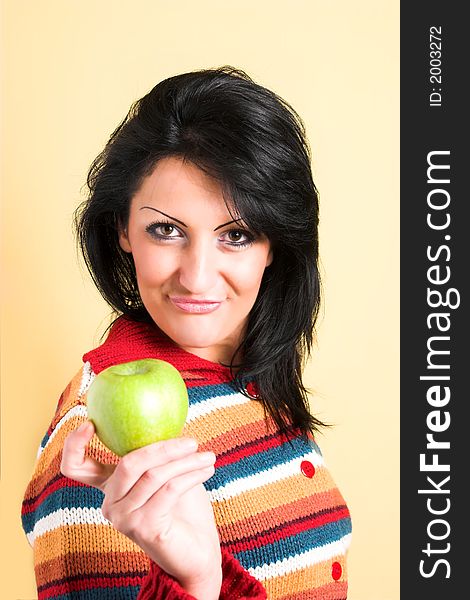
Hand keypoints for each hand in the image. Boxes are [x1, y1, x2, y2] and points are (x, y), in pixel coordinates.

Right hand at [60, 421, 221, 598]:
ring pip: (153, 476)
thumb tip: (168, 414)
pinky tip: (207, 470)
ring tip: (208, 456)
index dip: (74, 444)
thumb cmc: (183, 507)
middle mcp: (110, 504)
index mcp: (110, 486)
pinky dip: (191, 476)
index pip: (75, 467)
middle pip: (128, 463)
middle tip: (191, 441)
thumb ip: (158, 452)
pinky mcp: (143, 528)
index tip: (90, 423)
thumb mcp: (166, 473)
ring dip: (186, 462)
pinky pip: (169, 490)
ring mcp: (124, 518)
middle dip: (163, 447)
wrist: (196, 551)